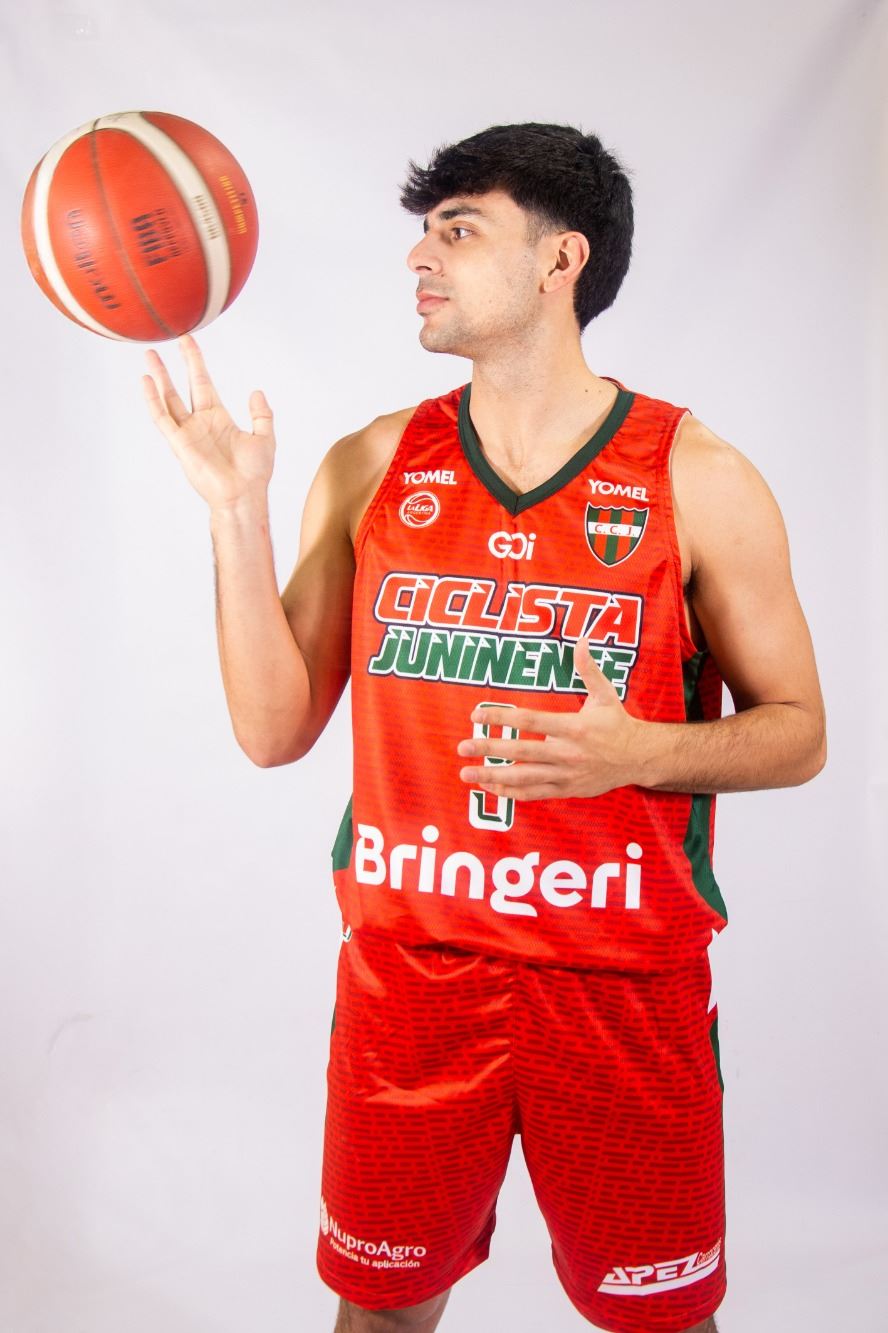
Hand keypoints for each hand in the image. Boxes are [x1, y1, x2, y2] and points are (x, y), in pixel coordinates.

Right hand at [142, 333, 274, 510]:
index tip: (188, 342)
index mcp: (218, 418)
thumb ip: (262, 414)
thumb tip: (256, 392)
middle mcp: (200, 422)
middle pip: (183, 385)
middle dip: (177, 363)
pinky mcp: (179, 444)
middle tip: (169, 340)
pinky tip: (147, 382)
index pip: (203, 382)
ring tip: (150, 355)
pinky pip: (162, 418)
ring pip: (168, 398)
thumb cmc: (254, 473)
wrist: (243, 496)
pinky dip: (153, 400)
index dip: (195, 362)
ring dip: (159, 377)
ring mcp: (187, 432)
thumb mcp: (264, 437)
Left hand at [456, 637, 645, 799]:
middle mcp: (568, 753)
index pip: (531, 721)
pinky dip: (511, 792)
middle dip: (490, 748)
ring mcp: (566, 775)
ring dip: (493, 776)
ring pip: (524, 778)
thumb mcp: (605, 694)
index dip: (502, 717)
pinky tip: (491, 787)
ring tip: (467, 774)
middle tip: (463, 747)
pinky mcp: (566, 790)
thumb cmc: (617, 724)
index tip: (477, 714)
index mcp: (574, 728)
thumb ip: (589, 669)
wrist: (638, 758)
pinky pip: (534, 794)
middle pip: (522, 751)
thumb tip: (582, 640)